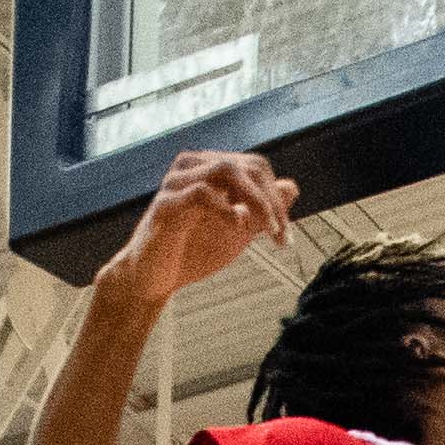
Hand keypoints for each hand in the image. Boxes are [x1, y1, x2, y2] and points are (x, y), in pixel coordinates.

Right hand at [102, 150, 292, 304]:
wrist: (152, 279)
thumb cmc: (192, 251)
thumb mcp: (237, 231)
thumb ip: (262, 210)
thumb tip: (292, 186)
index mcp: (209, 169)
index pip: (256, 166)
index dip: (277, 198)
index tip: (286, 237)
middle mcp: (192, 167)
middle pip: (247, 165)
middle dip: (272, 202)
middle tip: (281, 236)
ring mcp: (176, 183)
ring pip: (226, 170)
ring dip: (256, 201)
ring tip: (266, 230)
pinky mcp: (164, 205)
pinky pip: (200, 194)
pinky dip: (225, 209)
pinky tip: (236, 227)